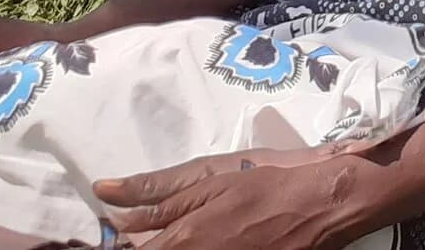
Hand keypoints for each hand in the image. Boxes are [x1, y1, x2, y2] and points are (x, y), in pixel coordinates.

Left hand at [96, 150, 367, 249]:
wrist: (320, 204)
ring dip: (168, 246)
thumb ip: (157, 195)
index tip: (113, 232)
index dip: (117, 243)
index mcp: (183, 241)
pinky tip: (208, 239)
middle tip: (148, 230)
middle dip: (141, 244)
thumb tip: (104, 192)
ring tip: (197, 230)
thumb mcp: (211, 182)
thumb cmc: (266, 185)